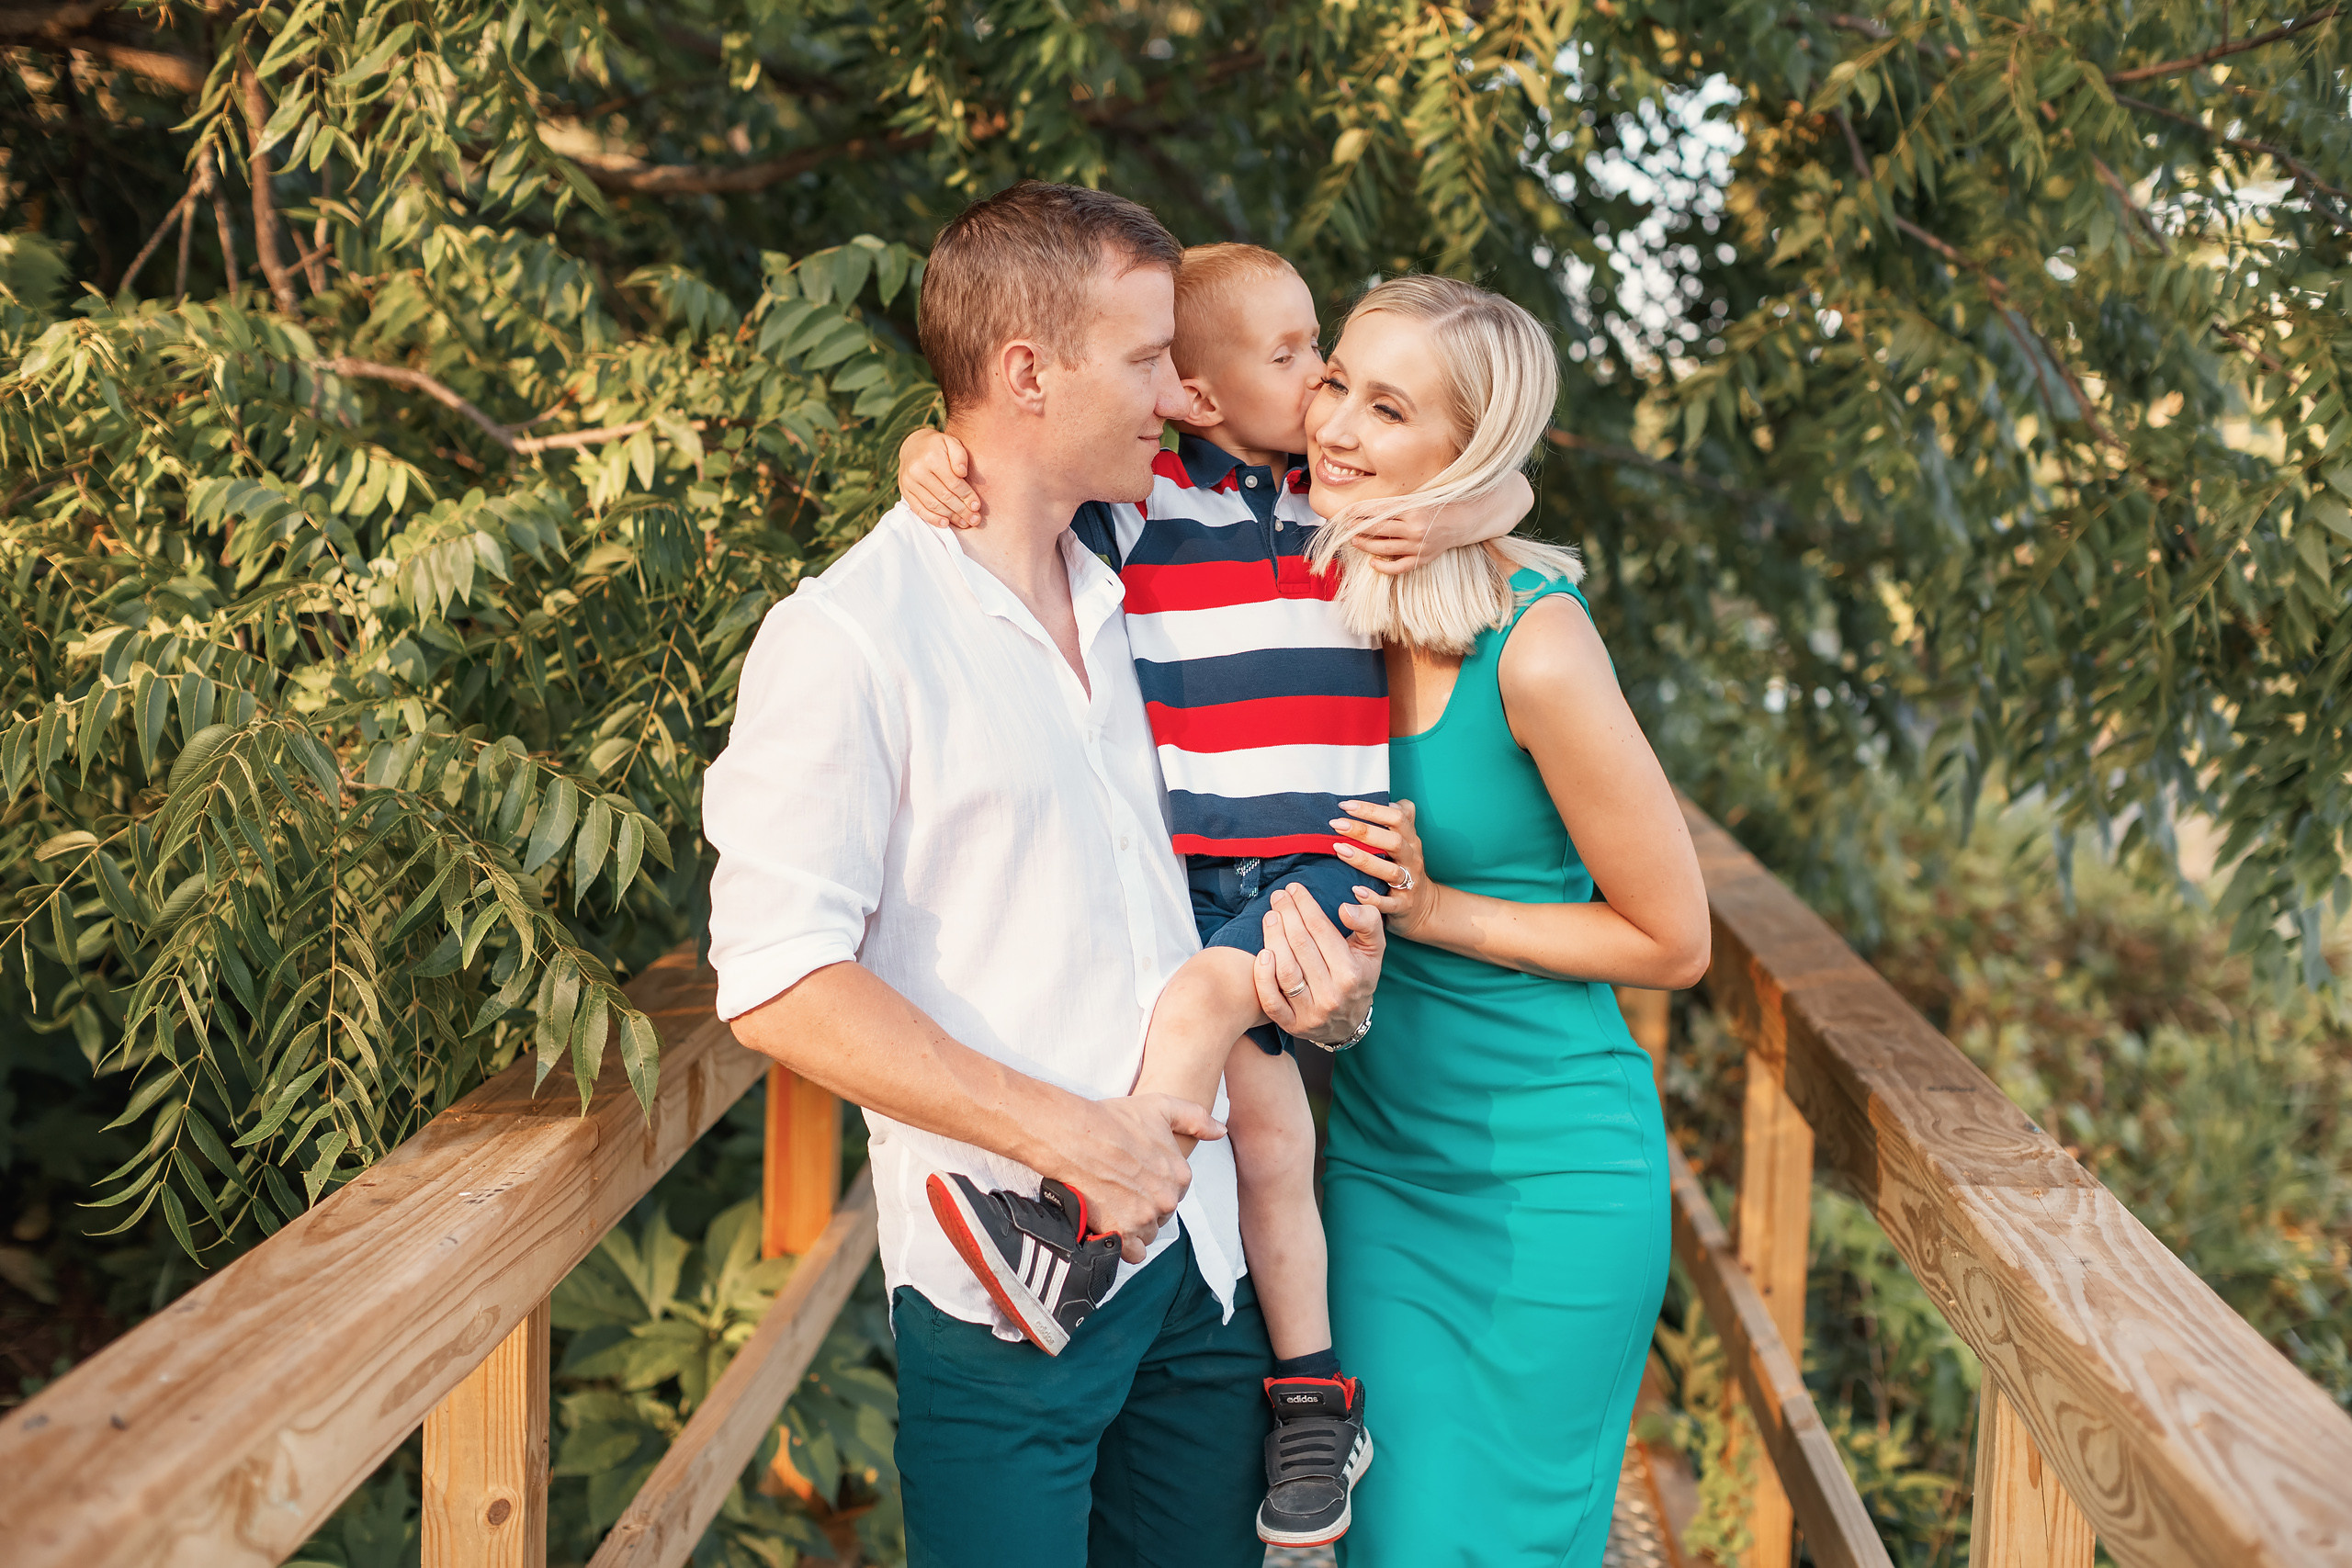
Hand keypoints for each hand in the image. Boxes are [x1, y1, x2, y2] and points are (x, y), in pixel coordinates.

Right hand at [897, 427, 981, 528]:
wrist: (913, 445)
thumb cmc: (938, 446)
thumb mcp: (952, 442)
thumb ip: (960, 456)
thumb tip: (962, 473)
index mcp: (931, 457)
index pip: (953, 483)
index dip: (966, 496)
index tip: (977, 506)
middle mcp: (917, 470)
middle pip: (944, 496)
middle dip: (961, 510)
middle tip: (974, 519)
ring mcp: (909, 482)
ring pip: (932, 504)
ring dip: (950, 516)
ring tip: (964, 523)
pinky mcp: (905, 491)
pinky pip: (918, 508)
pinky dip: (932, 518)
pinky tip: (945, 523)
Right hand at [1053, 1092, 1223, 1262]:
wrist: (1073, 1136)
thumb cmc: (1113, 1119)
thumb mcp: (1161, 1106)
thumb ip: (1196, 1118)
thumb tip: (1220, 1131)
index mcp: (1180, 1174)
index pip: (1175, 1191)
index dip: (1155, 1184)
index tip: (1137, 1175)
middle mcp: (1167, 1199)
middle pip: (1162, 1214)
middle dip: (1145, 1205)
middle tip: (1121, 1188)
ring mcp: (1144, 1218)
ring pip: (1147, 1233)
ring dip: (1134, 1225)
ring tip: (1112, 1205)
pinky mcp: (1121, 1233)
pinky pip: (1133, 1253)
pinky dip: (1124, 1244)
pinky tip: (1111, 1226)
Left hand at [1253, 883, 1383, 1047]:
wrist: (1350, 1023)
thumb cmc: (1360, 977)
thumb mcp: (1374, 949)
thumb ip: (1368, 923)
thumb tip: (1345, 908)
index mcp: (1352, 973)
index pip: (1322, 930)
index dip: (1305, 905)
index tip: (1294, 888)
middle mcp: (1332, 994)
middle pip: (1301, 945)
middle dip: (1287, 914)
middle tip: (1278, 896)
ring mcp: (1311, 1012)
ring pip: (1285, 970)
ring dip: (1273, 938)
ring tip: (1270, 917)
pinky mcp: (1292, 1024)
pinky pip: (1271, 1001)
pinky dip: (1262, 977)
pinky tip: (1261, 953)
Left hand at [1334, 798, 1436, 937]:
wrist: (1423, 906)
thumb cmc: (1405, 867)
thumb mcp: (1406, 841)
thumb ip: (1399, 820)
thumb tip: (1389, 797)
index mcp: (1410, 840)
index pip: (1396, 817)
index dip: (1371, 810)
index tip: (1344, 805)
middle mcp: (1412, 859)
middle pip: (1393, 841)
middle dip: (1364, 831)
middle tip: (1336, 825)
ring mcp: (1409, 883)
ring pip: (1391, 871)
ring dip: (1364, 860)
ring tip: (1340, 850)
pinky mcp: (1403, 906)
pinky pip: (1389, 903)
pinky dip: (1372, 898)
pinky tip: (1355, 891)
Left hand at [1345, 470, 1533, 575]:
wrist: (1463, 520)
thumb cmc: (1438, 505)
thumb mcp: (1417, 498)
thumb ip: (1395, 504)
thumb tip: (1368, 509)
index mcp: (1413, 509)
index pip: (1378, 511)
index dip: (1360, 512)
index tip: (1347, 512)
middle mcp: (1414, 528)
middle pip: (1378, 530)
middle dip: (1358, 528)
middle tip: (1346, 526)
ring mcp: (1418, 546)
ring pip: (1384, 549)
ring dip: (1366, 545)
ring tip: (1355, 541)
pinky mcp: (1423, 558)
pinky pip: (1399, 567)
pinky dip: (1384, 567)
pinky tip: (1373, 562)